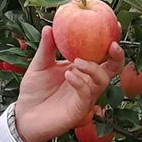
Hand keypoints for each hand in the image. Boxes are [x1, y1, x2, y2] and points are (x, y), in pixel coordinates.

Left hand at [13, 25, 124, 141]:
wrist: (25, 113)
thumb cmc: (34, 89)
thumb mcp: (39, 64)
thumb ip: (46, 48)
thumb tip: (49, 27)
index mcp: (79, 68)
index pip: (100, 55)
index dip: (110, 44)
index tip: (114, 28)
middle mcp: (87, 82)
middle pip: (111, 70)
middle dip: (116, 58)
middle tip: (111, 45)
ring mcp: (84, 96)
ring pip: (101, 81)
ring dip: (93, 68)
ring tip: (76, 62)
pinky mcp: (79, 110)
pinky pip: (86, 95)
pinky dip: (80, 83)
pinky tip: (69, 75)